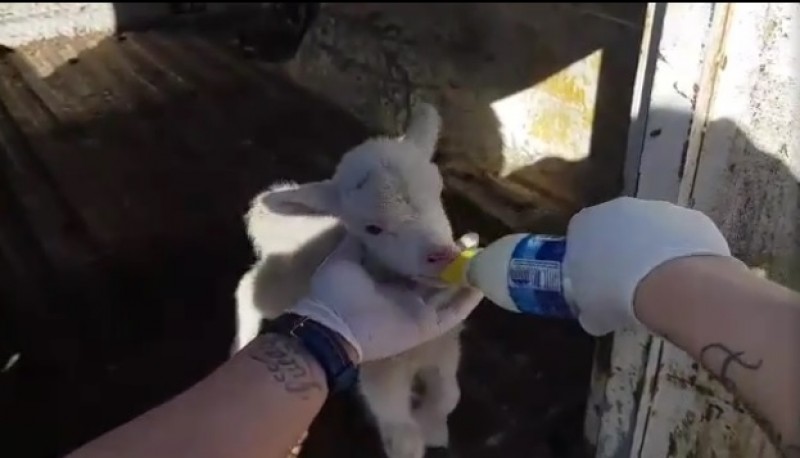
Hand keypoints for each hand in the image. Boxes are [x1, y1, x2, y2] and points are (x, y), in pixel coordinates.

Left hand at [287, 236, 483, 362]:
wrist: (333, 326)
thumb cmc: (335, 291)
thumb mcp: (345, 256)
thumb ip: (359, 241)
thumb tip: (370, 220)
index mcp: (387, 278)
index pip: (416, 260)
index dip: (430, 246)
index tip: (444, 227)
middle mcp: (406, 293)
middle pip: (437, 275)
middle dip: (454, 258)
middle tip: (472, 238)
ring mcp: (418, 310)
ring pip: (449, 292)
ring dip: (465, 275)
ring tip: (483, 255)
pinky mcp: (426, 326)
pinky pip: (452, 313)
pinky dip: (467, 301)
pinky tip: (482, 283)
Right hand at [564, 197, 738, 335]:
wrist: (672, 286)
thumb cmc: (618, 296)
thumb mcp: (592, 312)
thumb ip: (589, 306)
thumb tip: (593, 314)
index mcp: (584, 224)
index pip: (579, 236)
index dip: (588, 259)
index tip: (596, 280)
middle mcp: (618, 208)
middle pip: (617, 227)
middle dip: (622, 251)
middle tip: (628, 283)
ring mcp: (658, 208)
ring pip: (652, 229)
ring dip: (654, 250)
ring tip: (661, 285)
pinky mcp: (691, 216)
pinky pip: (683, 235)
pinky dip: (683, 252)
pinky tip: (686, 279)